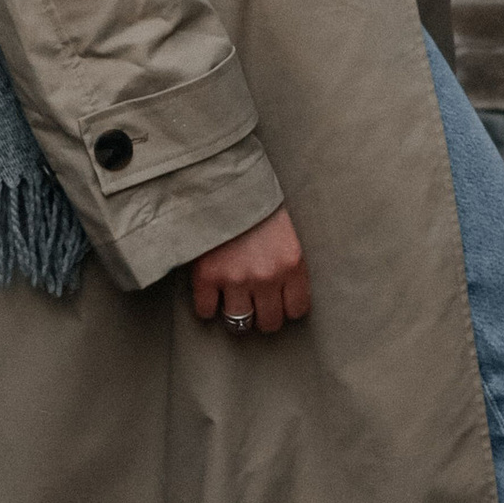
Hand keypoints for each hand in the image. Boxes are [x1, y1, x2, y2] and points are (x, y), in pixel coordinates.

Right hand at [191, 203, 310, 337]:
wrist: (219, 178)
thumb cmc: (253, 203)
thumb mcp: (284, 231)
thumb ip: (286, 265)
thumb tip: (283, 297)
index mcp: (292, 263)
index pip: (297, 310)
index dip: (286, 306)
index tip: (277, 299)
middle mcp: (267, 276)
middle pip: (269, 323)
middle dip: (261, 314)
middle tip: (253, 301)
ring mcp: (235, 278)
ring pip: (239, 323)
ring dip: (235, 313)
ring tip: (231, 299)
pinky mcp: (206, 276)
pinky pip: (206, 311)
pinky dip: (207, 305)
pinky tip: (209, 291)